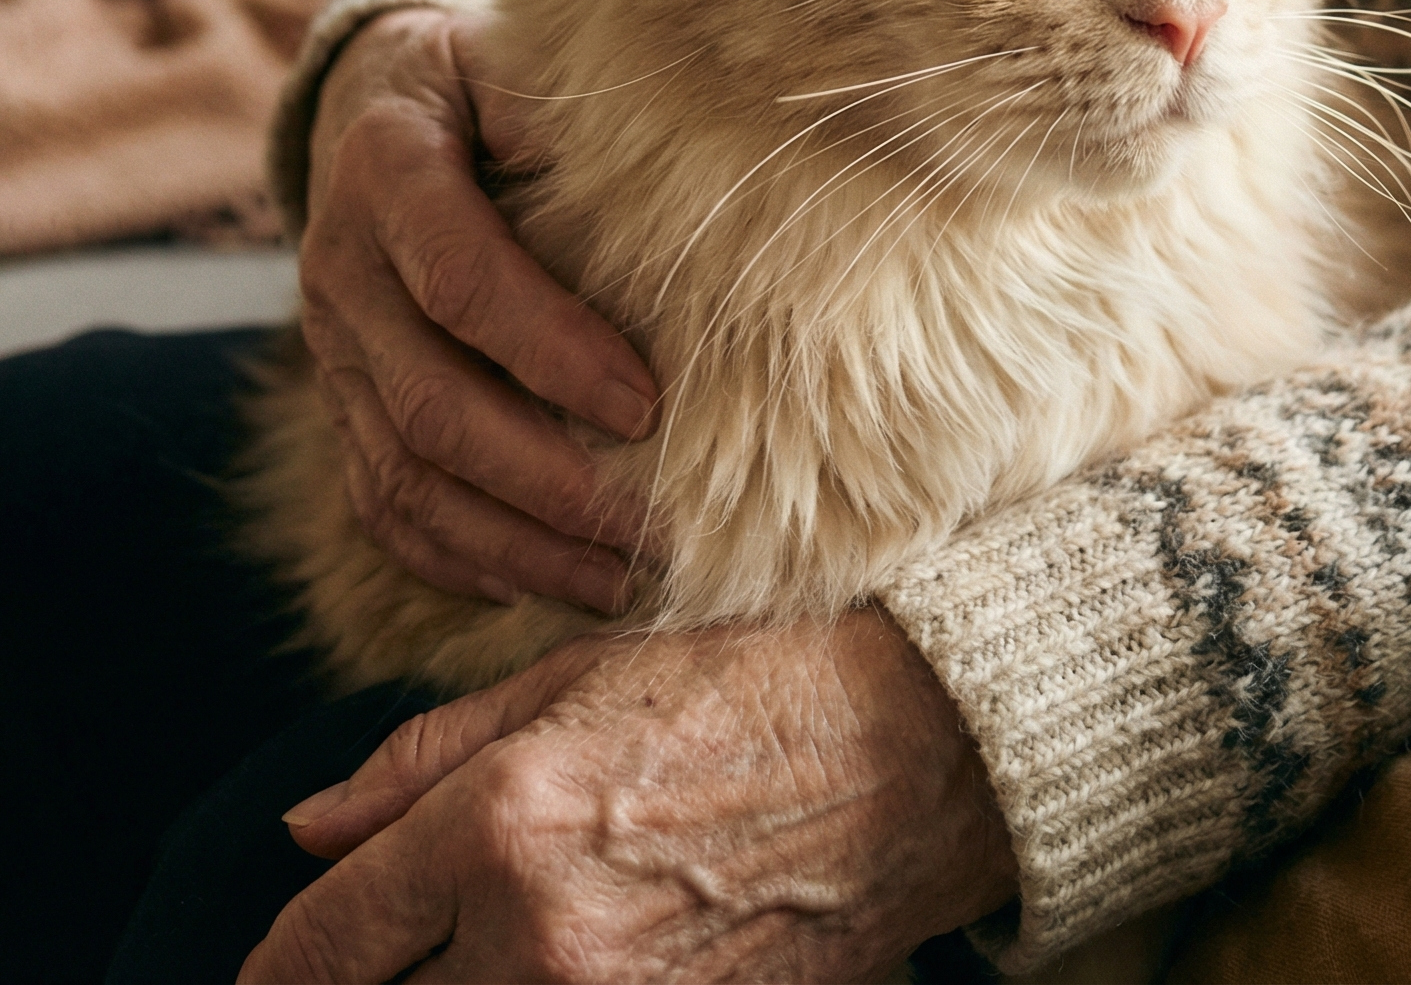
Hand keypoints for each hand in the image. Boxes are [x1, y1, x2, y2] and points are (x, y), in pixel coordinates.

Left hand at [247, 606, 1018, 984]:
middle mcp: (536, 943)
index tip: (274, 970)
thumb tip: (304, 828)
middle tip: (393, 949)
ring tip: (483, 950)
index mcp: (497, 825)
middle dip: (368, 980)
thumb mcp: (568, 682)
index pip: (320, 945)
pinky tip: (557, 964)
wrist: (908, 755)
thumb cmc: (738, 689)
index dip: (277, 968)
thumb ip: (418, 762)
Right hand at [300, 7, 657, 610]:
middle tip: (649, 527)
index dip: (551, 350)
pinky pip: (377, 501)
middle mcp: (342, 267)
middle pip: (430, 403)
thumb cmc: (476, 81)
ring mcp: (330, 347)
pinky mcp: (338, 400)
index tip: (647, 406)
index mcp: (386, 168)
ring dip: (513, 540)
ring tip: (618, 578)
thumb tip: (657, 167)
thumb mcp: (508, 57)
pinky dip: (452, 556)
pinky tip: (533, 582)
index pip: (462, 279)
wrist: (371, 102)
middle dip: (545, 480)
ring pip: (404, 474)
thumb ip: (559, 107)